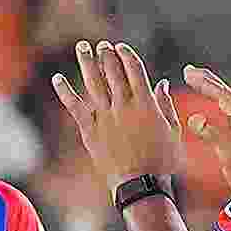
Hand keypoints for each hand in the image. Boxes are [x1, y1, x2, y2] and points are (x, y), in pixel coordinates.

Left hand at [52, 40, 184, 197]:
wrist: (141, 186)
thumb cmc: (163, 162)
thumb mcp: (173, 131)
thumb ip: (166, 105)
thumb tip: (162, 82)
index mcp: (146, 104)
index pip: (134, 70)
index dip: (126, 55)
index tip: (120, 47)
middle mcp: (124, 106)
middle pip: (113, 72)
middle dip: (106, 55)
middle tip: (100, 44)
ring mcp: (105, 118)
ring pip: (94, 83)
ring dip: (87, 63)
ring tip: (82, 47)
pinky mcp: (90, 131)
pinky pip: (75, 107)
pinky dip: (65, 91)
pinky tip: (57, 78)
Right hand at [182, 65, 230, 191]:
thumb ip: (213, 137)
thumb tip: (195, 119)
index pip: (223, 96)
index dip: (205, 83)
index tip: (188, 73)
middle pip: (228, 96)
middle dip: (208, 83)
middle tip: (190, 71)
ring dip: (215, 92)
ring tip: (202, 84)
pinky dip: (222, 104)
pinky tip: (220, 107)